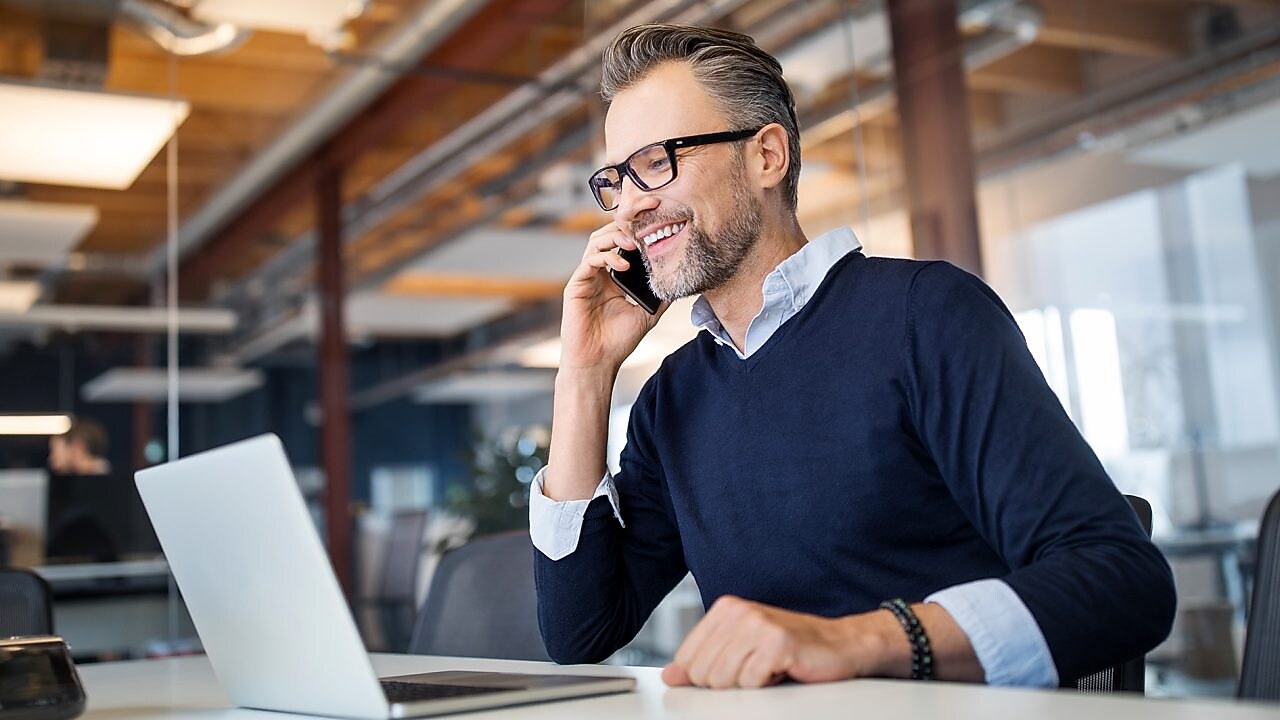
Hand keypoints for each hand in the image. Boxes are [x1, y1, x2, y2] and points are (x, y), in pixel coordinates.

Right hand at [559, 222, 666, 372]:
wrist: (598, 362)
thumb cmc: (618, 342)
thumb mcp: (647, 314)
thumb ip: (660, 295)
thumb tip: (680, 281)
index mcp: (613, 278)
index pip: (622, 244)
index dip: (636, 231)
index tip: (655, 225)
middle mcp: (599, 274)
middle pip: (608, 236)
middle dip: (625, 225)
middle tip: (645, 225)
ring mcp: (586, 278)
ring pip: (596, 242)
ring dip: (616, 237)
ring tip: (634, 243)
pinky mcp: (576, 286)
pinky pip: (588, 261)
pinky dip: (606, 257)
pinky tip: (624, 265)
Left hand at [661, 596, 904, 689]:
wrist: (838, 645)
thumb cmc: (789, 648)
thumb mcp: (740, 651)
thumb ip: (703, 661)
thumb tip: (671, 675)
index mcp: (725, 609)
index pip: (686, 658)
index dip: (707, 675)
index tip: (733, 669)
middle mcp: (738, 611)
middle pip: (702, 673)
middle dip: (728, 682)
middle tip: (755, 669)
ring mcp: (757, 625)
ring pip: (723, 680)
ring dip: (748, 684)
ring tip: (768, 668)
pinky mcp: (776, 643)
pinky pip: (750, 682)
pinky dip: (766, 685)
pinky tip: (782, 670)